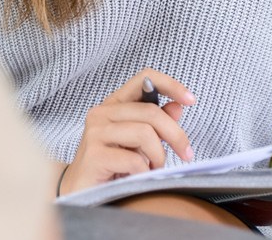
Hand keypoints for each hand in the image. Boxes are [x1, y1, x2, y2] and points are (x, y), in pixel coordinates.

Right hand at [58, 69, 194, 195]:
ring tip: (153, 169)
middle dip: (176, 135)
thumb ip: (155, 124)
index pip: (144, 79)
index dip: (170, 85)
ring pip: (145, 134)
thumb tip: (178, 107)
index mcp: (114, 104)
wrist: (80, 192)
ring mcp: (95, 132)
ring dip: (158, 156)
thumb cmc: (110, 165)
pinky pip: (134, 159)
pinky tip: (139, 176)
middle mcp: (102, 112)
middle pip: (151, 112)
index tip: (191, 100)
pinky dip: (144, 171)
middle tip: (185, 154)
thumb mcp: (137, 142)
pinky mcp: (94, 154)